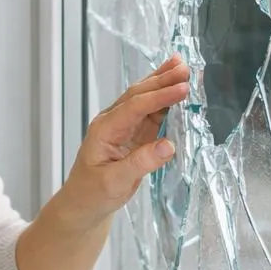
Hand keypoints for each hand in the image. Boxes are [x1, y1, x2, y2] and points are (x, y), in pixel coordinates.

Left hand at [58, 55, 190, 229]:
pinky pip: (151, 112)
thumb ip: (141, 163)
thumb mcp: (114, 182)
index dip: (159, 96)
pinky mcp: (134, 134)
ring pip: (145, 99)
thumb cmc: (93, 193)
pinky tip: (176, 88)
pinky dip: (165, 99)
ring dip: (163, 83)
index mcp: (105, 129)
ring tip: (182, 66)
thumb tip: (169, 146)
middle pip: (138, 95)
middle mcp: (113, 122)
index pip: (134, 107)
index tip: (182, 88)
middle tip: (186, 68)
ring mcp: (124, 126)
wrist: (84, 204)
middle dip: (162, 80)